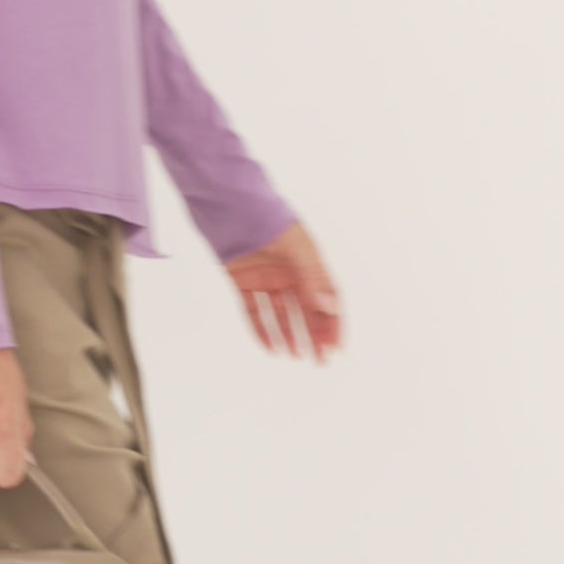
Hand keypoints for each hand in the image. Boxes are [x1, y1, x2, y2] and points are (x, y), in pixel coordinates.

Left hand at [223, 220, 343, 362]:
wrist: (227, 202)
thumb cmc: (265, 216)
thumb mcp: (294, 247)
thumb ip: (311, 277)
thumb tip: (329, 308)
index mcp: (308, 260)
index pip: (327, 297)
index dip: (333, 322)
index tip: (336, 348)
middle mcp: (290, 271)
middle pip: (307, 309)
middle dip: (315, 335)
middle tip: (320, 361)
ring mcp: (266, 276)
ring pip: (282, 313)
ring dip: (290, 335)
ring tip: (297, 356)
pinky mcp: (243, 280)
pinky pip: (254, 310)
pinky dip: (262, 330)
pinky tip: (271, 348)